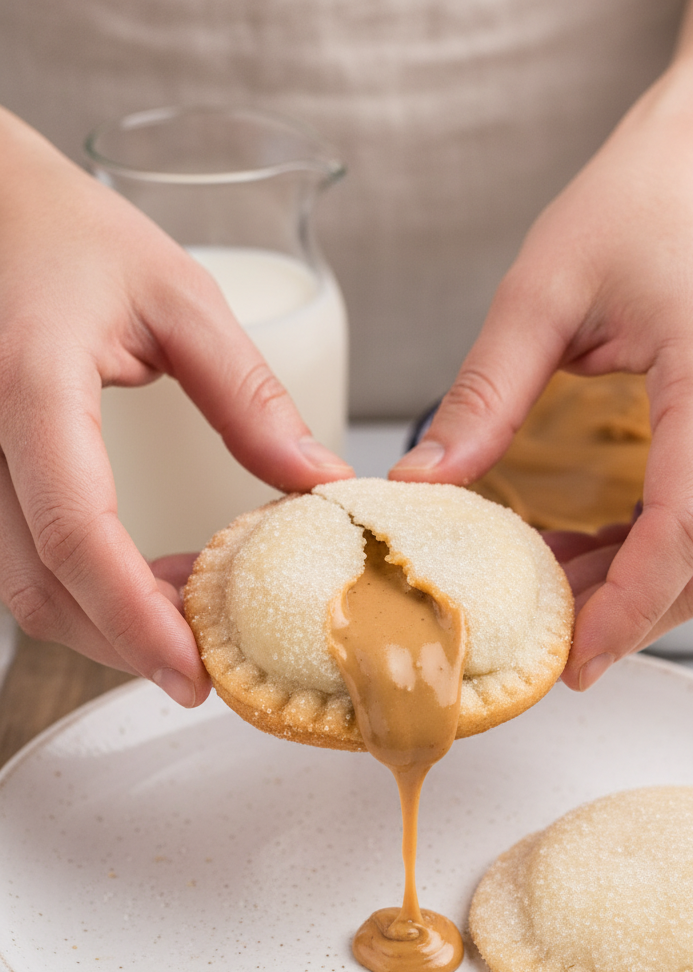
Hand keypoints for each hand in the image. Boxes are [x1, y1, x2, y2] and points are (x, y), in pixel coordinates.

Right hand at [0, 110, 353, 704]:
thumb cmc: (73, 234)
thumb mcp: (178, 298)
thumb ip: (247, 395)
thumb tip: (318, 482)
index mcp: (31, 386)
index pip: (75, 530)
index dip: (133, 615)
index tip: (192, 671)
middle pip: (40, 585)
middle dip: (128, 640)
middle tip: (215, 658)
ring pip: (23, 587)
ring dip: (109, 622)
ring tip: (198, 615)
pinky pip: (20, 559)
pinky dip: (87, 591)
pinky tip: (152, 580)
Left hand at [390, 56, 692, 689]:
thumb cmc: (638, 201)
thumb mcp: (539, 292)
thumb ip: (484, 397)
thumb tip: (424, 485)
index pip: (683, 524)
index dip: (628, 607)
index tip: (572, 661)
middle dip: (625, 619)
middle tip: (543, 652)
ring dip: (631, 593)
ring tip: (546, 605)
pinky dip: (642, 555)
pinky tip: (578, 557)